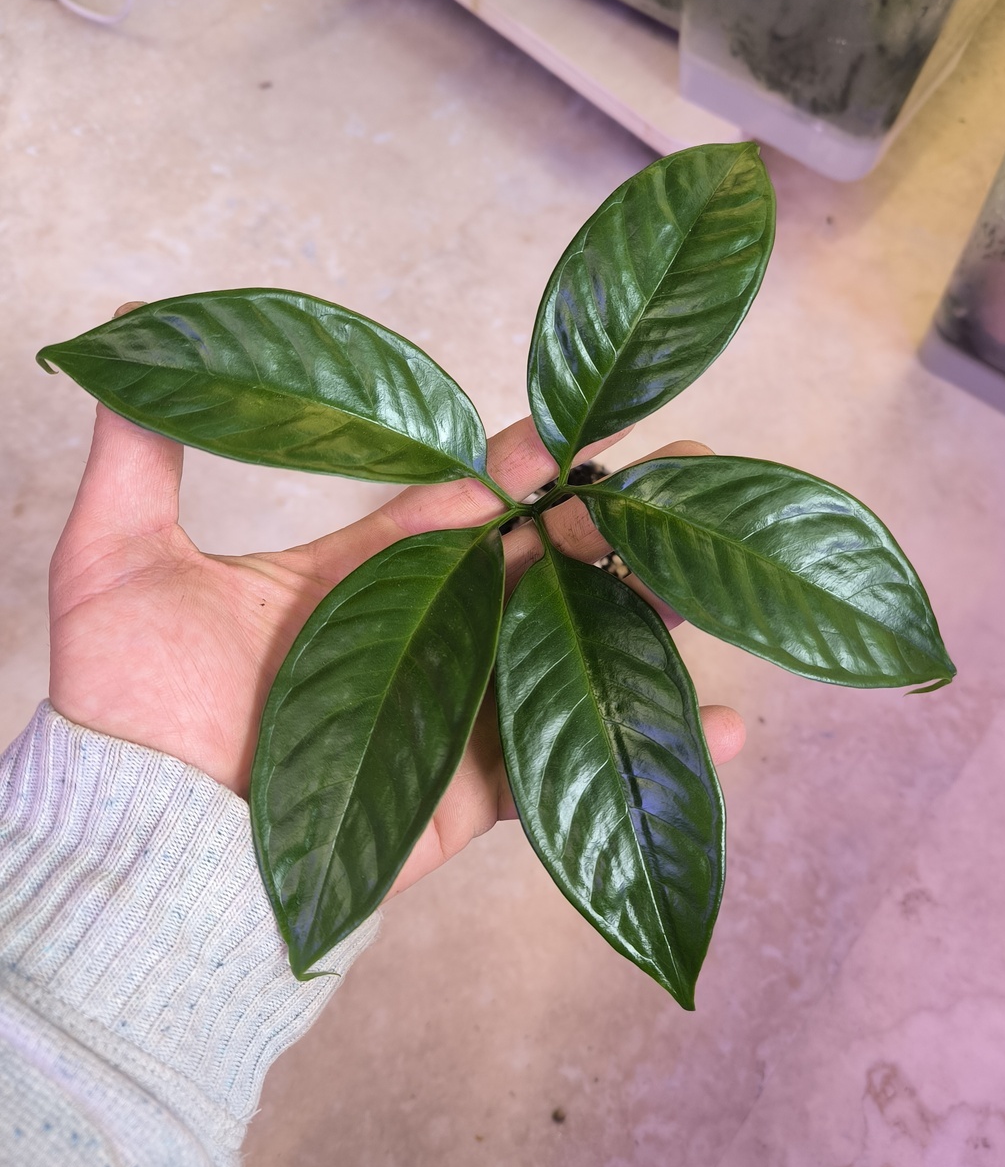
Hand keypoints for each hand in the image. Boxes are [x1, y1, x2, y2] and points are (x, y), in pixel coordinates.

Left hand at [49, 306, 745, 900]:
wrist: (142, 849)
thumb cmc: (125, 712)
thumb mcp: (115, 558)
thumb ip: (141, 443)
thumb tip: (132, 316)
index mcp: (367, 571)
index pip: (467, 495)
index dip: (531, 455)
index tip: (589, 415)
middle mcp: (427, 632)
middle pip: (543, 561)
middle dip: (618, 513)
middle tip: (697, 463)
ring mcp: (458, 710)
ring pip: (575, 647)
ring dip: (652, 608)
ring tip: (720, 567)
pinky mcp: (474, 792)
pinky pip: (574, 762)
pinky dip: (657, 748)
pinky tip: (727, 722)